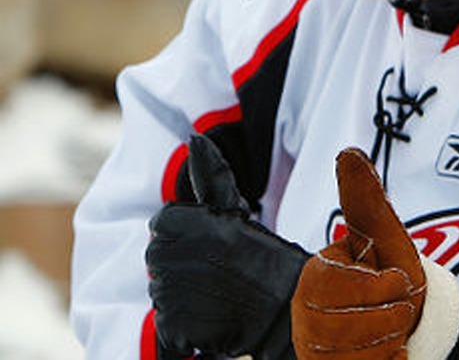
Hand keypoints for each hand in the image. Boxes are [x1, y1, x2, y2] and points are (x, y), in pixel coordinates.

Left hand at [146, 133, 307, 358]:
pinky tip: (212, 319)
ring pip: (161, 292)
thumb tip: (195, 138)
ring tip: (217, 295)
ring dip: (184, 297)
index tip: (212, 245)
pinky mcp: (175, 329)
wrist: (290, 309)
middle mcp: (177, 256)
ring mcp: (173, 294)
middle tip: (217, 272)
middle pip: (156, 258)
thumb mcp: (237, 212)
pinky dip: (185, 330)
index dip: (185, 234)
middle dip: (181, 264)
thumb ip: (211, 176)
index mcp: (190, 224)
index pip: (161, 224)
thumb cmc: (266, 259)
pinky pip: (167, 327)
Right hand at [292, 148, 426, 359]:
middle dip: (387, 314)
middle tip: (398, 306)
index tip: (396, 278)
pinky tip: (392, 352)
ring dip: (388, 339)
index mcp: (315, 276)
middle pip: (338, 326)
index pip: (331, 285)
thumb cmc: (397, 276)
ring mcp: (314, 349)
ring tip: (394, 327)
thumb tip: (348, 152)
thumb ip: (365, 200)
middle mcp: (305, 315)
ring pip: (348, 355)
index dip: (377, 285)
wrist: (419, 322)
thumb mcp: (386, 236)